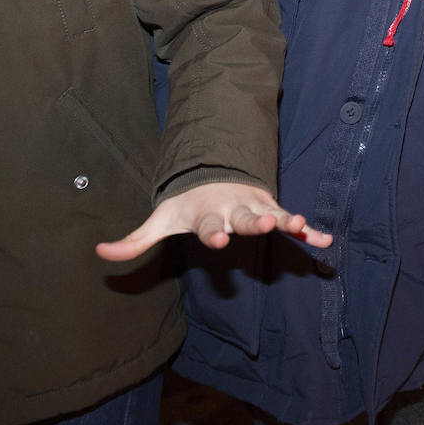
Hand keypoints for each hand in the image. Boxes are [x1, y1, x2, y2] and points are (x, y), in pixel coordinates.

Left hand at [96, 181, 332, 260]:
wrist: (213, 173)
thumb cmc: (187, 205)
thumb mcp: (161, 219)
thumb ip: (134, 240)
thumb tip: (99, 251)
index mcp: (206, 214)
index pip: (209, 225)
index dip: (212, 232)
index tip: (217, 239)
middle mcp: (233, 209)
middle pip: (244, 217)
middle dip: (253, 221)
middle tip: (263, 223)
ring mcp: (254, 208)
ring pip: (272, 214)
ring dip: (286, 220)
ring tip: (300, 225)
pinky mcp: (271, 209)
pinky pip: (292, 221)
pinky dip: (309, 231)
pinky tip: (324, 241)